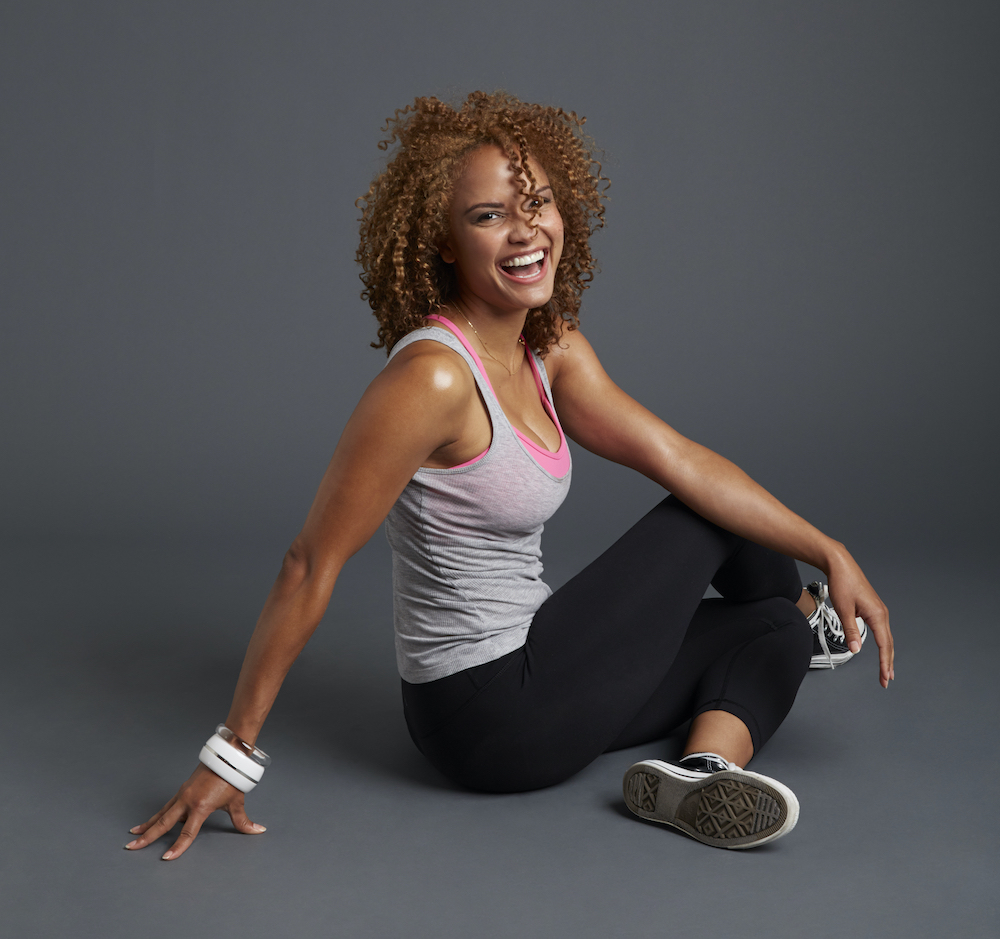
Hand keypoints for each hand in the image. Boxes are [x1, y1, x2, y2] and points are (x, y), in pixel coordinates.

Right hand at [124, 763, 265, 859]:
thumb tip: (258, 830)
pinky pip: (167, 806)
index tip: (166, 858)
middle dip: (148, 837)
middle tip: (131, 847)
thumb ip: (243, 820)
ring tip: (134, 835)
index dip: (178, 847)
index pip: (187, 832)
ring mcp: (183, 794)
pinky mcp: (182, 790)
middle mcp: (188, 801)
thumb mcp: (237, 802)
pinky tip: (150, 822)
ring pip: (162, 813)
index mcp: (201, 806)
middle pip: (164, 823)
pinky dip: (157, 815)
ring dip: (148, 825)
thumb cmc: (232, 779)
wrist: (227, 757)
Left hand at [826, 551, 893, 688]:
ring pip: (886, 638)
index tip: (885, 678)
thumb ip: (850, 631)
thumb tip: (856, 650)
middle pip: (888, 644)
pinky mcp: (873, 609)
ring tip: (886, 671)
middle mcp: (882, 614)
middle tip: (885, 681)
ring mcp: (878, 611)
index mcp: (877, 615)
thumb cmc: (842, 583)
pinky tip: (882, 650)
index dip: (884, 663)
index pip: (884, 645)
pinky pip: (881, 630)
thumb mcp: (843, 609)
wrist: (841, 565)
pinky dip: (882, 643)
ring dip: (886, 655)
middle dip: (888, 663)